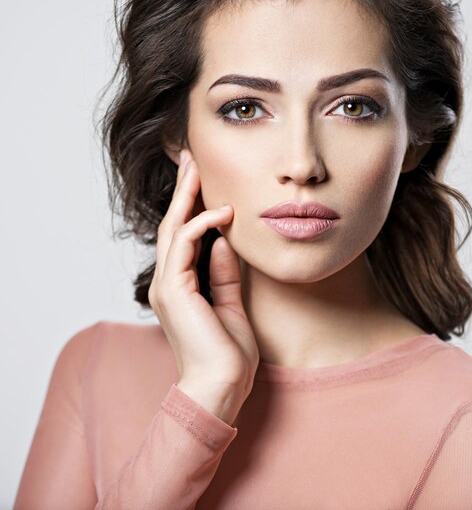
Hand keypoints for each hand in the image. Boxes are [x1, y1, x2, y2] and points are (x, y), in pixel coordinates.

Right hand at [148, 148, 259, 419]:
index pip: (183, 236)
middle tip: (190, 158)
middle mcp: (168, 281)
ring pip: (173, 227)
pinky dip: (202, 223)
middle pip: (173, 224)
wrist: (221, 387)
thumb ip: (224, 273)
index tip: (201, 179)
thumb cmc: (229, 354)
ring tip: (197, 167)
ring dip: (187, 196)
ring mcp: (167, 285)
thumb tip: (223, 241)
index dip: (191, 205)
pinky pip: (185, 243)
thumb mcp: (231, 304)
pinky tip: (222, 211)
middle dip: (183, 189)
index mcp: (180, 286)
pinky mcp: (173, 289)